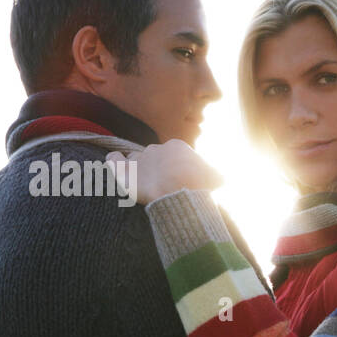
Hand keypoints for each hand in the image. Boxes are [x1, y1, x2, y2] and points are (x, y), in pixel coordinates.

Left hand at [106, 139, 223, 205]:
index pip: (172, 154)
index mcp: (176, 147)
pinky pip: (113, 160)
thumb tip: (223, 179)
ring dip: (135, 165)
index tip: (177, 180)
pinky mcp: (124, 171)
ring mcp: (139, 159)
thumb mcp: (215, 177)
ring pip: (134, 158)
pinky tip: (115, 165)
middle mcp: (156, 149)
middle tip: (160, 184)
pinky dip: (113, 161)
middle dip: (156, 167)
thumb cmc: (198, 184)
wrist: (179, 190)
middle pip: (153, 156)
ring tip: (138, 178)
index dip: (174, 167)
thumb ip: (215, 175)